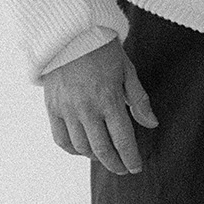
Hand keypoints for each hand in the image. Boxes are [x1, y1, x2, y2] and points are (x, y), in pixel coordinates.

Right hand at [43, 38, 157, 174]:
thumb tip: (151, 124)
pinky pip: (61, 139)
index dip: (131, 158)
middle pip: (102, 149)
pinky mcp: (52, 108)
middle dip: (114, 164)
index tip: (136, 167)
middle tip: (122, 169)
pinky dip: (72, 149)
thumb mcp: (127, 70)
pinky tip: (82, 149)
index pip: (123, 140)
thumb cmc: (102, 50)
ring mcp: (67, 109)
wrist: (69, 34)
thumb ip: (138, 99)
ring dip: (95, 157)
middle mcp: (87, 108)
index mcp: (109, 99)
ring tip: (104, 156)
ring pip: (81, 147)